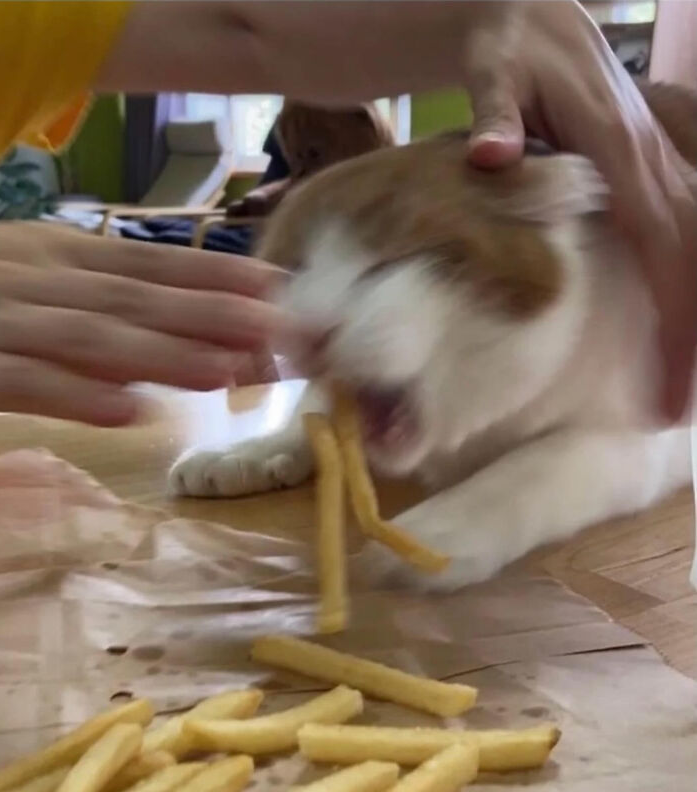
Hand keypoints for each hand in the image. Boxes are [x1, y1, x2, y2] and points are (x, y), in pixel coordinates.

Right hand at [0, 223, 290, 424]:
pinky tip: (127, 412)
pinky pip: (18, 379)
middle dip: (212, 316)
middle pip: (136, 298)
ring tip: (227, 372)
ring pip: (89, 336)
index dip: (218, 277)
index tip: (282, 292)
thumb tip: (175, 331)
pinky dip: (72, 394)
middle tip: (283, 336)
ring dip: (162, 354)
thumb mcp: (36, 276)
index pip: (151, 264)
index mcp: (55, 253)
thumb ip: (97, 299)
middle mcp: (33, 276)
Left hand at [463, 0, 696, 422]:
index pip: (666, 241)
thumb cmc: (508, 47)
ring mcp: (653, 164)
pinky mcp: (642, 171)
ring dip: (693, 316)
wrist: (530, 15)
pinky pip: (678, 231)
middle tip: (679, 411)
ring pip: (695, 245)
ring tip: (682, 387)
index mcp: (621, 149)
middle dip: (693, 335)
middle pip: (694, 255)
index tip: (668, 386)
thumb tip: (491, 158)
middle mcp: (650, 161)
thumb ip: (494, 112)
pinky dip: (683, 281)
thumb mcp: (494, 69)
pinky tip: (673, 324)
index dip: (678, 315)